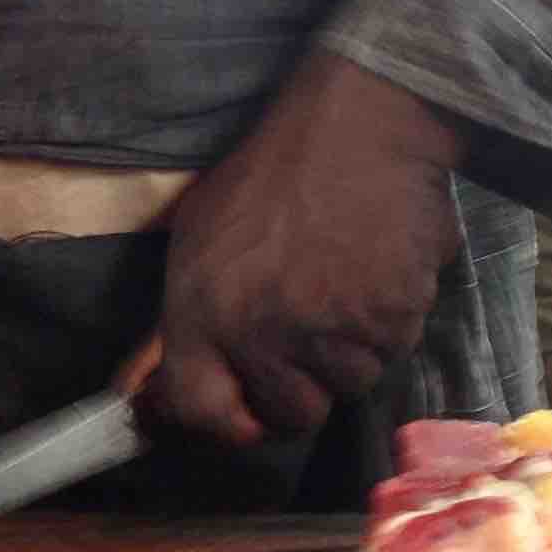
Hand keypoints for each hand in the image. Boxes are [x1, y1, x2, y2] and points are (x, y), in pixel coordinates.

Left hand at [151, 53, 462, 446]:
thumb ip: (189, 320)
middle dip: (304, 384)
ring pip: (350, 383)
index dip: (225, 427)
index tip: (245, 419)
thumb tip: (159, 396)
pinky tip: (378, 268)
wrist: (357, 124)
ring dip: (351, 349)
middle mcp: (261, 332)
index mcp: (203, 310)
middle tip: (309, 328)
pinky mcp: (389, 319)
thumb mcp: (200, 238)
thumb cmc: (273, 173)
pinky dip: (391, 319)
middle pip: (292, 413)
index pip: (200, 410)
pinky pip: (393, 348)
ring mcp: (328, 330)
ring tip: (344, 280)